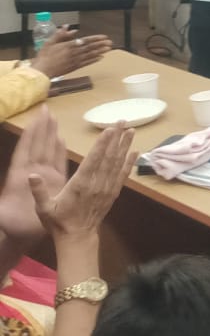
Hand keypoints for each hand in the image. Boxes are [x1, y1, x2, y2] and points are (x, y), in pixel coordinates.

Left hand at [0, 108, 65, 245]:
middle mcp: (31, 172)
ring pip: (47, 151)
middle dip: (41, 127)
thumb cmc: (11, 226)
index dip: (30, 134)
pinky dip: (60, 150)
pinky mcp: (53, 183)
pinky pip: (58, 163)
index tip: (35, 117)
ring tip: (54, 118)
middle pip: (37, 145)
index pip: (25, 150)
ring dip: (50, 134)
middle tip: (46, 109)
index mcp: (19, 176)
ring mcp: (42, 176)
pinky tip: (62, 140)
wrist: (21, 236)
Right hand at [29, 122, 135, 241]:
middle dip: (116, 138)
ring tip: (131, 130)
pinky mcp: (113, 193)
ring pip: (118, 163)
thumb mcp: (44, 208)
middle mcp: (97, 184)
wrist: (77, 237)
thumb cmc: (58, 221)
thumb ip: (39, 191)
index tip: (109, 129)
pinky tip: (135, 151)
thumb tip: (31, 175)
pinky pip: (123, 175)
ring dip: (125, 146)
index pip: (94, 160)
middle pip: (109, 157)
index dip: (102, 144)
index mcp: (81, 184)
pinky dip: (129, 162)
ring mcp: (107, 188)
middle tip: (123, 121)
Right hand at [33, 28, 112, 79]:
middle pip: (91, 47)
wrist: (42, 71)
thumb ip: (60, 34)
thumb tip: (68, 27)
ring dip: (100, 51)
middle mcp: (74, 53)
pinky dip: (94, 60)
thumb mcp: (49, 42)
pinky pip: (87, 63)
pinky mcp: (74, 67)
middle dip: (101, 44)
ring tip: (109, 49)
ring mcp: (75, 61)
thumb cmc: (44, 56)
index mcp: (69, 45)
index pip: (86, 40)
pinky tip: (100, 58)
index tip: (104, 37)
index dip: (96, 38)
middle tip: (110, 42)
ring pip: (90, 55)